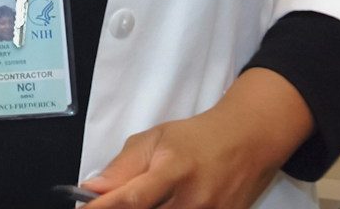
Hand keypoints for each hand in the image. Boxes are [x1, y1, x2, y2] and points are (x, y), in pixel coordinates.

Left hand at [80, 70, 313, 208]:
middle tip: (111, 204)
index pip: (132, 198)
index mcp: (173, 170)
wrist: (247, 142)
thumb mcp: (155, 139)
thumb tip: (93, 189)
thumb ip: (123, 166)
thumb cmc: (195, 137)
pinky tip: (164, 204)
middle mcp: (192, 199)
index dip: (103, 208)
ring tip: (140, 199)